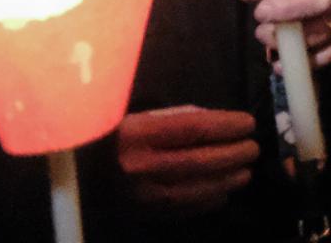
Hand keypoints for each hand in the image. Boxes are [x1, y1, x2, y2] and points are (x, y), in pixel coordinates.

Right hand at [116, 106, 258, 211]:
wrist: (77, 173)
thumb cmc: (116, 136)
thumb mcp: (142, 117)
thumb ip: (179, 119)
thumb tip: (220, 125)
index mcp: (138, 133)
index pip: (193, 129)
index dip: (226, 126)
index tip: (248, 123)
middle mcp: (139, 165)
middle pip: (200, 160)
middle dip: (234, 154)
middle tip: (253, 148)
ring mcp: (141, 194)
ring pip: (196, 189)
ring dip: (227, 180)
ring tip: (246, 172)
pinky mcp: (142, 213)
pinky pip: (183, 209)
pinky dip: (208, 200)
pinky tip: (223, 192)